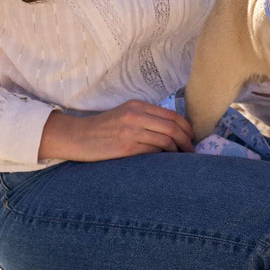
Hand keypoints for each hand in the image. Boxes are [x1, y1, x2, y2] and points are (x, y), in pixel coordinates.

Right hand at [38, 99, 194, 161]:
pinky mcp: (126, 148)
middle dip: (187, 141)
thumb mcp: (125, 114)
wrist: (78, 137)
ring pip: (166, 141)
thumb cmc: (104, 128)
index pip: (172, 116)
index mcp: (138, 105)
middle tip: (191, 152)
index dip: (186, 128)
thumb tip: (173, 131)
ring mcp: (131, 131)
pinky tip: (165, 163)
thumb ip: (146, 118)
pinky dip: (163, 158)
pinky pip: (153, 153)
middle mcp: (136, 116)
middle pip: (173, 128)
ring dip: (177, 152)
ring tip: (181, 159)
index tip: (191, 138)